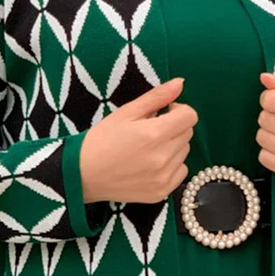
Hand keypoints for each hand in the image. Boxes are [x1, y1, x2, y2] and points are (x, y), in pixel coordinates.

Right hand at [80, 78, 197, 204]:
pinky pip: (181, 172)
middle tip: (151, 129)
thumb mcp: (127, 112)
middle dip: (174, 127)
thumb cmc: (102, 138)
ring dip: (173, 146)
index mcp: (155, 134)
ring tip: (148, 148)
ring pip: (184, 152)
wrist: (84, 174)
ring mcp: (163, 178)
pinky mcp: (161, 192)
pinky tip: (151, 163)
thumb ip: (157, 97)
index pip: (190, 116)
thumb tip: (181, 83)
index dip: (178, 110)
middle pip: (188, 133)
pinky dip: (171, 165)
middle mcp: (163, 157)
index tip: (163, 112)